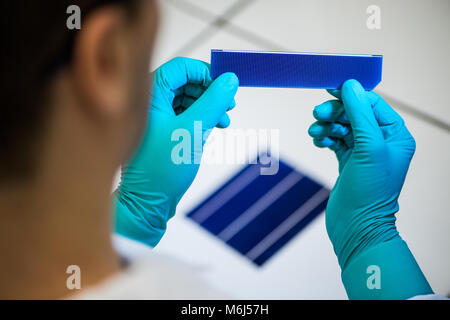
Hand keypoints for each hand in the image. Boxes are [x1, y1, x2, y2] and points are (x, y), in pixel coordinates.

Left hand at [114, 57, 238, 246]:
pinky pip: (185, 114)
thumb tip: (230, 80)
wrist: (148, 203)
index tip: (225, 86)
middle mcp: (149, 102)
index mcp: (150, 96)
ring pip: (187, 99)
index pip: (181, 67)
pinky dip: (201, 118)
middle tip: (229, 105)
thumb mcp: (193, 130)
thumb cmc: (163, 168)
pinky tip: (215, 127)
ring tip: (224, 120)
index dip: (205, 73)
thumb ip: (213, 102)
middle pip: (185, 82)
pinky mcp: (162, 131)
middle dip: (210, 91)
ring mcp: (155, 117)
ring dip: (209, 106)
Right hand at [308, 79, 431, 298]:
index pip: (372, 104)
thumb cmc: (369, 192)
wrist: (356, 227)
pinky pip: (335, 141)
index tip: (330, 88)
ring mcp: (364, 153)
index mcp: (396, 136)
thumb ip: (360, 114)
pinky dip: (325, 138)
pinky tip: (317, 140)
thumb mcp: (368, 148)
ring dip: (326, 125)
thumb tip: (351, 86)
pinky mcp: (348, 163)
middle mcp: (381, 143)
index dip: (351, 95)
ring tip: (314, 132)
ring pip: (342, 127)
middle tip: (317, 113)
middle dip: (335, 112)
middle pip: (354, 114)